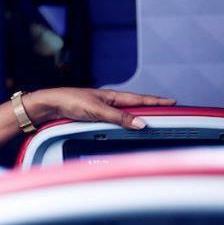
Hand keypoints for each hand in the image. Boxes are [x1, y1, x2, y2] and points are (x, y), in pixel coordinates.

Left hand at [25, 88, 176, 129]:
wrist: (50, 105)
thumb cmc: (70, 101)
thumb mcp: (98, 110)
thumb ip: (119, 117)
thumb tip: (141, 123)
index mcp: (113, 96)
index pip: (140, 99)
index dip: (157, 101)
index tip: (173, 102)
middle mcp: (110, 101)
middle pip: (136, 106)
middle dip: (152, 108)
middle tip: (168, 111)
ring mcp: (103, 109)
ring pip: (127, 114)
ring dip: (140, 117)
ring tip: (154, 121)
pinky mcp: (95, 116)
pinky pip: (117, 120)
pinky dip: (126, 123)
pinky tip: (127, 128)